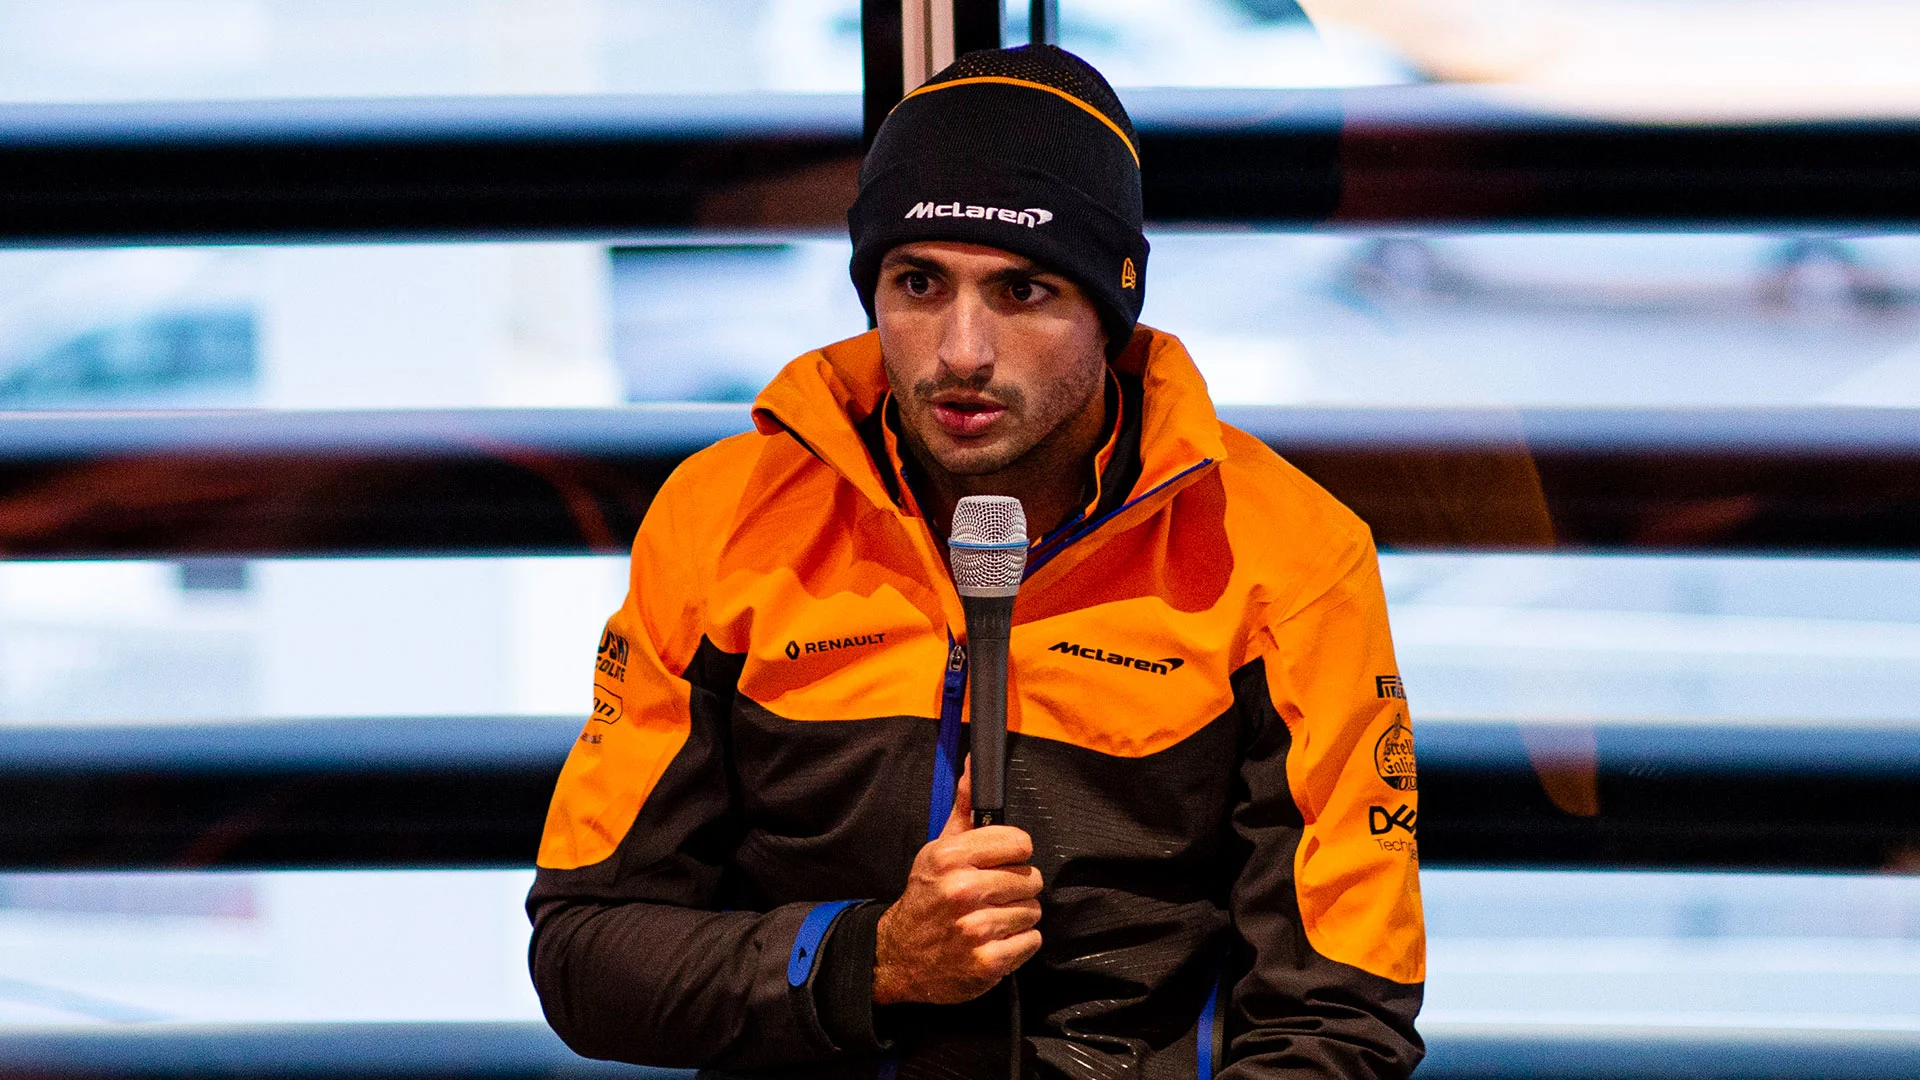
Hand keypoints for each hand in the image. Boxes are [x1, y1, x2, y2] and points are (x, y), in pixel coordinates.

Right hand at [872, 757, 1042, 1004]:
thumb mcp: (939, 849)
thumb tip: (974, 763)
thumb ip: (964, 807)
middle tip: (994, 895)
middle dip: (1017, 887)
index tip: (1002, 862)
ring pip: (1033, 911)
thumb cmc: (927, 897)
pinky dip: (1019, 943)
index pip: (1019, 843)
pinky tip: (995, 940)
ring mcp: (974, 929)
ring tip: (992, 918)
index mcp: (950, 857)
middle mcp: (961, 891)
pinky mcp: (986, 962)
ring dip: (1018, 916)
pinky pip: (1031, 941)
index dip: (1015, 853)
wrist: (899, 957)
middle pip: (1030, 879)